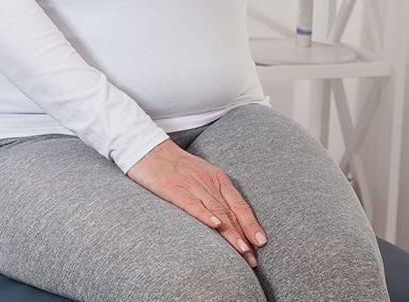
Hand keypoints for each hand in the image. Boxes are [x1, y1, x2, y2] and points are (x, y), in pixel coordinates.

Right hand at [127, 140, 266, 268]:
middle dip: (244, 236)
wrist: (146, 148)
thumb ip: (213, 194)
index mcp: (216, 177)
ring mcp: (191, 184)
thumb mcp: (199, 175)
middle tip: (253, 260)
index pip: (238, 203)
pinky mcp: (173, 188)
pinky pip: (192, 203)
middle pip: (230, 211)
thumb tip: (227, 220)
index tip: (261, 242)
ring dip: (231, 232)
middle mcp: (207, 181)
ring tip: (242, 251)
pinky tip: (214, 226)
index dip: (251, 223)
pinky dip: (205, 214)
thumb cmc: (174, 165)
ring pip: (216, 210)